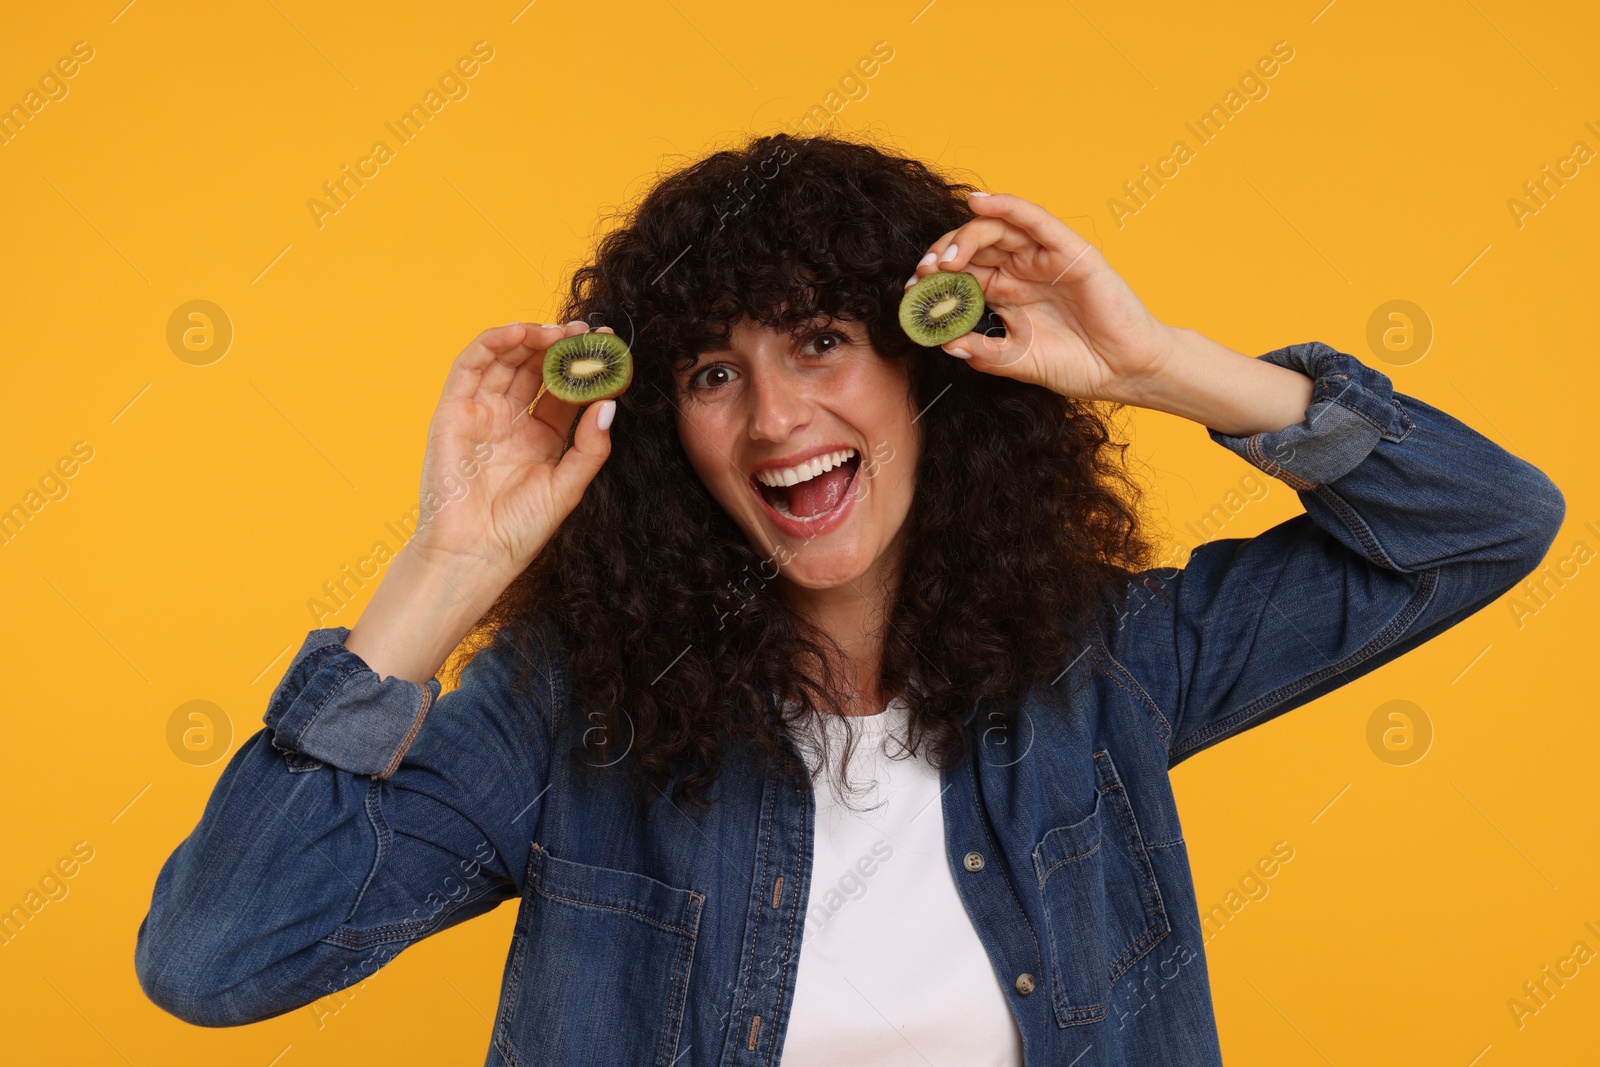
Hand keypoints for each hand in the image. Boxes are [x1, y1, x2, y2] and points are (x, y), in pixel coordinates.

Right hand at [410, 320, 616, 580]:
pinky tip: (522, 333)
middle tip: (588, 333)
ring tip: (560, 332)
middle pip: (537, 369)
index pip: (565, 391)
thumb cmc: (518, 530)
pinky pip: (471, 366)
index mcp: (540, 437)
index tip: (609, 348)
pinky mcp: (454, 411)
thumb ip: (590, 447)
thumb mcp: (568, 486)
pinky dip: (493, 343)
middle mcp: (511, 420)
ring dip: (532, 338)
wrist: (474, 555)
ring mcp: (482, 413)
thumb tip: (609, 405)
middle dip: (562, 347)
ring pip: (507, 360)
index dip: (586, 368)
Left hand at [906, 192, 1172, 403]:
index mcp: (1006, 294)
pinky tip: (978, 203)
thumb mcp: (1018, 363)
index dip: (934, 280)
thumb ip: (983, 353)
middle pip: (972, 248)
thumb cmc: (1078, 366)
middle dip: (942, 257)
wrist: (1124, 372)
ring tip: (944, 259)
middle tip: (923, 275)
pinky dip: (1006, 206)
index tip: (911, 294)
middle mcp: (1021, 270)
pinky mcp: (1068, 251)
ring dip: (964, 237)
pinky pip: (1034, 220)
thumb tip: (944, 343)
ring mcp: (1043, 258)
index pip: (962, 274)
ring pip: (996, 230)